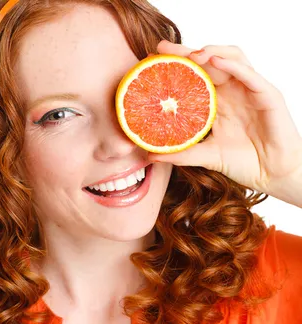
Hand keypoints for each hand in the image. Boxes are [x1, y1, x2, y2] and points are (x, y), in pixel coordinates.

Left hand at [148, 40, 301, 205]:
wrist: (272, 176)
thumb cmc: (244, 162)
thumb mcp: (205, 156)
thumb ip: (180, 153)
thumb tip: (150, 155)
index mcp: (217, 101)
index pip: (194, 74)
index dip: (175, 65)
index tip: (150, 60)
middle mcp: (233, 90)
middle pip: (209, 61)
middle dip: (186, 52)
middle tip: (162, 47)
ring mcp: (250, 90)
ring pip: (232, 58)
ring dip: (211, 51)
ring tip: (189, 54)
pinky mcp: (268, 96)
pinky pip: (250, 75)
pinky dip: (232, 65)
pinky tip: (214, 62)